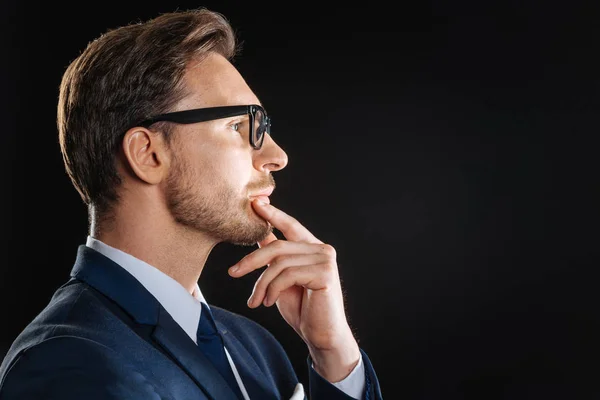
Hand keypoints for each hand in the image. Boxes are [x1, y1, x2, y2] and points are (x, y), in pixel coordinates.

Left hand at [228, 200, 360, 381]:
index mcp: (312, 248)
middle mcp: (322, 249)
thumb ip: (276, 257)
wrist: (322, 336)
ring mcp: (325, 260)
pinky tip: (268, 302)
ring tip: (256, 300)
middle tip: (233, 272)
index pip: (291, 225)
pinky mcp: (325, 273)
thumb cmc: (303, 309)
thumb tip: (260, 234)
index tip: (255, 203)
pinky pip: (287, 275)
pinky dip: (272, 289)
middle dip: (251, 260)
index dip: (273, 213)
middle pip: (278, 246)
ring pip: (279, 262)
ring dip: (262, 283)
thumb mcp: (283, 279)